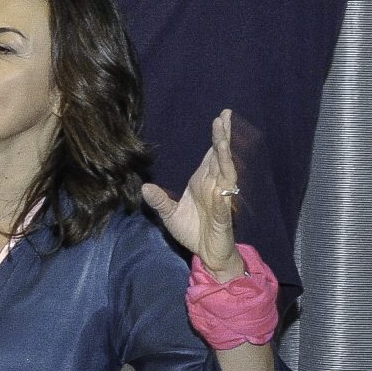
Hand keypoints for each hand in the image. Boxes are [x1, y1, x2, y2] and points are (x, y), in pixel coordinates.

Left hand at [144, 108, 242, 273]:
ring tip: (223, 141)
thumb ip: (159, 201)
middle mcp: (215, 187)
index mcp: (203, 183)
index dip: (217, 137)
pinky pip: (223, 207)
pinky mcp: (223, 219)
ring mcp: (221, 201)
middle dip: (223, 138)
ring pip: (226, 176)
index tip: (220, 118)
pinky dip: (222, 198)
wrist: (207, 254)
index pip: (212, 155)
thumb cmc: (193, 230)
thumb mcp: (169, 214)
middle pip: (221, 158)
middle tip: (225, 116)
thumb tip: (144, 187)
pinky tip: (221, 190)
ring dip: (225, 159)